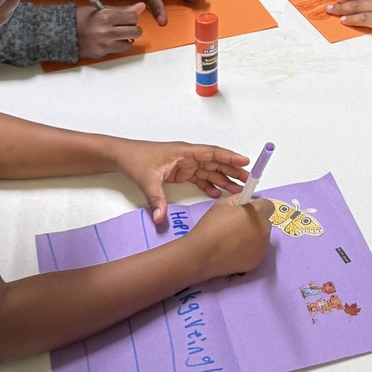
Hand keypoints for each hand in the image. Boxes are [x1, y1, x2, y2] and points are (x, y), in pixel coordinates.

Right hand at [75, 3, 144, 57]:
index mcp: (105, 16)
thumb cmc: (80, 19)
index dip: (131, 16)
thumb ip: (122, 9)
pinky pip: (119, 50)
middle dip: (132, 28)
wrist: (62, 33)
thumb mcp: (99, 9)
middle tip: (124, 26)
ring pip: (129, 43)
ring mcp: (104, 44)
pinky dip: (118, 45)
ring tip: (116, 33)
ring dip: (126, 38)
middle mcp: (106, 31)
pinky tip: (109, 40)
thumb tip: (141, 6)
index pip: (132, 17)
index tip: (126, 17)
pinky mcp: (102, 54)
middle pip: (135, 31)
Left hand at [112, 140, 252, 222]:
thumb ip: (156, 199)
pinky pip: (201, 178)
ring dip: (224, 179)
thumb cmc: (136, 160)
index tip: (245, 162)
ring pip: (211, 171)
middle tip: (249, 181)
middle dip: (233, 171)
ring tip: (238, 191)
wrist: (123, 157)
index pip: (212, 153)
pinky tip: (218, 195)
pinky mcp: (181, 172)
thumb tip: (160, 218)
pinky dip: (210, 185)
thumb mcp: (147, 180)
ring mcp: (186, 164)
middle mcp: (189, 156)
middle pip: (216, 162)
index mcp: (185, 152)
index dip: (229, 157)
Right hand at [188, 195, 273, 278]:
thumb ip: (240, 199)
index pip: (268, 205)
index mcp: (257, 214)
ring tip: (234, 240)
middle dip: (255, 221)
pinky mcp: (257, 261)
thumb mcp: (223, 203)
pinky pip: (257, 250)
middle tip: (238, 226)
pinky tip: (235, 250)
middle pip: (265, 222)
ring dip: (253, 235)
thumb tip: (249, 202)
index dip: (257, 206)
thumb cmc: (211, 226)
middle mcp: (264, 230)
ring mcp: (262, 248)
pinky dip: (250, 249)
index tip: (247, 210)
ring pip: (262, 237)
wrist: (203, 253)